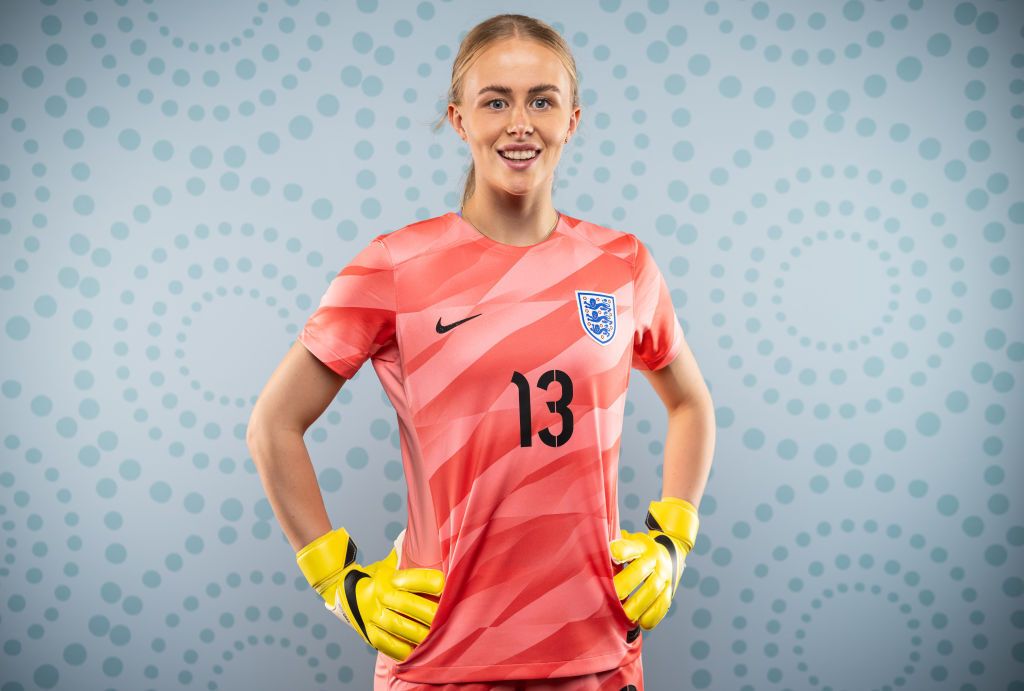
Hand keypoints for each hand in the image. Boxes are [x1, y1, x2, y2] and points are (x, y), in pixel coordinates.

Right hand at [326, 547, 444, 660]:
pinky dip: (401, 649)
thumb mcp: (388, 564)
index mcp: (387, 577)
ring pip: (396, 626)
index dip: (427, 581)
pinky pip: (385, 643)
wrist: (340, 590)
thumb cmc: (376, 577)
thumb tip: (422, 533)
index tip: (443, 585)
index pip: (409, 578)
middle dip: (427, 612)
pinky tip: (416, 652)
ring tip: (435, 637)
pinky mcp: (367, 632)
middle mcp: (378, 595)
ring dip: (417, 633)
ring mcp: (371, 615)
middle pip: (406, 605)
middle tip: (445, 617)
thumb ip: (406, 554)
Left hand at [609, 529, 685, 629]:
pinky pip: (664, 603)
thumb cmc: (638, 551)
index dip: (619, 552)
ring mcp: (663, 573)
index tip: (609, 558)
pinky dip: (654, 615)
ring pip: (652, 588)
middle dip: (625, 585)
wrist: (669, 552)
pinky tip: (643, 623)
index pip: (628, 547)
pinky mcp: (669, 589)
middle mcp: (653, 557)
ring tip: (625, 617)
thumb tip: (591, 555)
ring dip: (638, 604)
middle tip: (611, 598)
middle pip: (639, 570)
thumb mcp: (628, 542)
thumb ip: (613, 547)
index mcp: (639, 545)